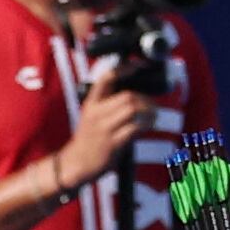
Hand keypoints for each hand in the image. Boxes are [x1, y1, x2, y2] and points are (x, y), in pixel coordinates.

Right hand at [63, 71, 157, 186]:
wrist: (76, 163)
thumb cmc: (88, 139)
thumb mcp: (91, 116)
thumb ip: (107, 105)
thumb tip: (134, 96)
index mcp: (91, 103)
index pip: (106, 79)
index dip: (123, 69)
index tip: (138, 65)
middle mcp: (96, 113)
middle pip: (127, 95)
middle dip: (145, 99)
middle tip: (152, 105)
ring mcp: (104, 128)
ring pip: (132, 109)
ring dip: (148, 111)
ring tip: (153, 115)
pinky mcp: (113, 143)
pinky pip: (134, 128)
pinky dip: (146, 125)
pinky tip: (148, 126)